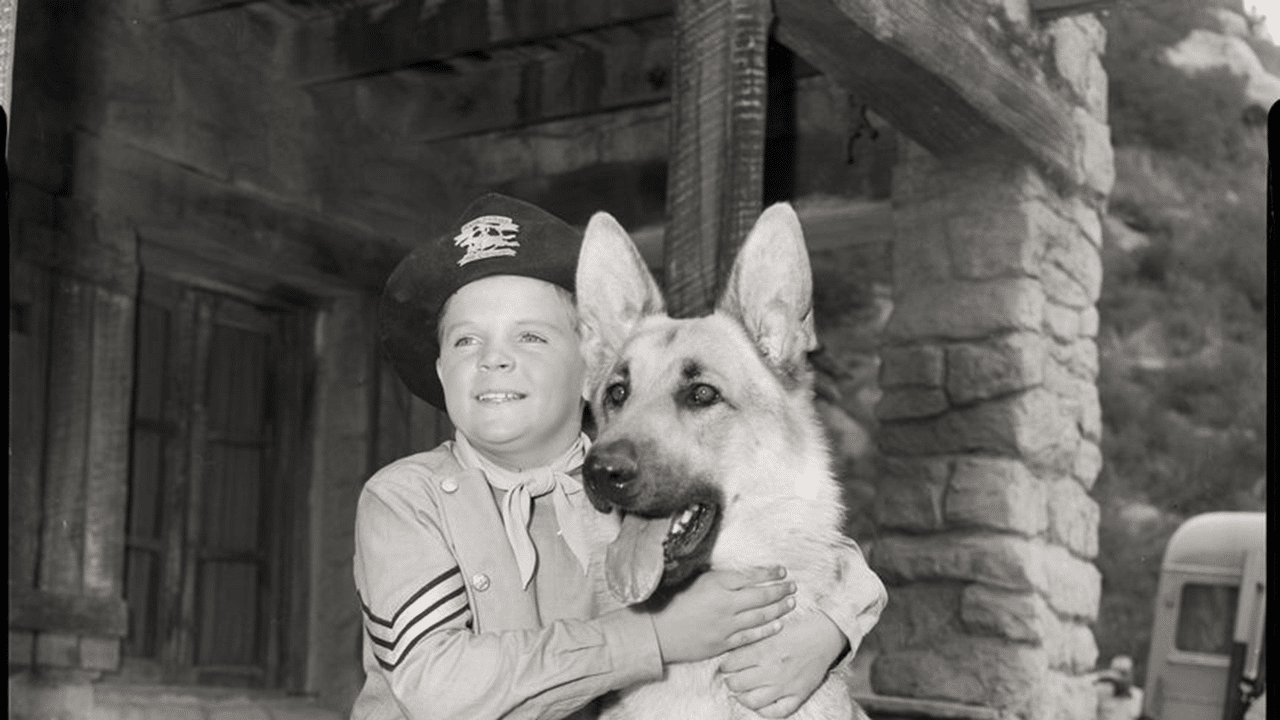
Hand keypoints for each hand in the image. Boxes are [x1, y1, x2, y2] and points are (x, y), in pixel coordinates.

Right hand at [652, 566, 795, 663]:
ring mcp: (725, 626)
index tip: (782, 571)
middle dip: (780, 591)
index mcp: (716, 584)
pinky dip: (766, 630)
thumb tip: (743, 574)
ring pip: (760, 616)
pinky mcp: (723, 643)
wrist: (658, 632)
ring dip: (778, 609)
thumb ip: (720, 578)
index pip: (750, 576)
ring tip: (791, 604)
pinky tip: (778, 625)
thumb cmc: (673, 602)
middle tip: (792, 587)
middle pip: (761, 596)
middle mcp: (724, 604)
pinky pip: (751, 637)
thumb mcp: (696, 581)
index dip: (769, 574)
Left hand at [719, 609, 847, 717]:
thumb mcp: (770, 629)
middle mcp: (771, 670)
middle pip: (737, 684)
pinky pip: (777, 712)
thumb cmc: (797, 629)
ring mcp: (785, 685)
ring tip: (741, 692)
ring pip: (753, 701)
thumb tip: (731, 653)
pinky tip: (760, 704)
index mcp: (763, 650)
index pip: (731, 664)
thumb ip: (752, 641)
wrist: (825, 635)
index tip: (726, 666)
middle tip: (731, 678)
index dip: (725, 665)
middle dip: (730, 681)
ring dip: (742, 697)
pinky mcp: (798, 694)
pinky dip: (765, 711)